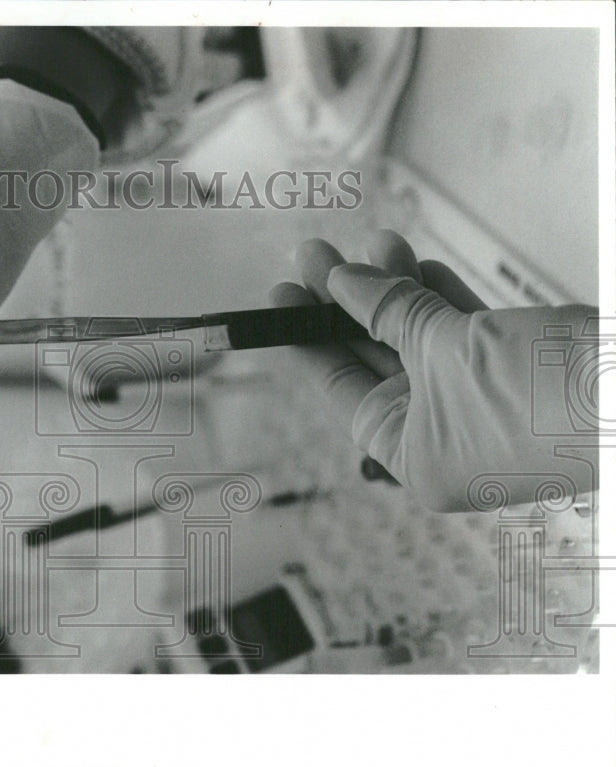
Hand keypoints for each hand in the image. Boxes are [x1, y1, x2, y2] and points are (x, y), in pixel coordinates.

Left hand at [270, 230, 596, 510]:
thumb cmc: (547, 398)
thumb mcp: (447, 349)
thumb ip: (389, 311)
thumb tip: (342, 283)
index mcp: (414, 458)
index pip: (342, 389)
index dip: (309, 338)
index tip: (283, 297)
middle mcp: (443, 440)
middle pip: (375, 359)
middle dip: (347, 303)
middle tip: (316, 256)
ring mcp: (480, 408)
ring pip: (420, 340)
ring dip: (395, 291)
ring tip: (372, 244)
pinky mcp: (515, 374)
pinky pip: (462, 334)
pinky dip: (439, 300)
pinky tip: (413, 265)